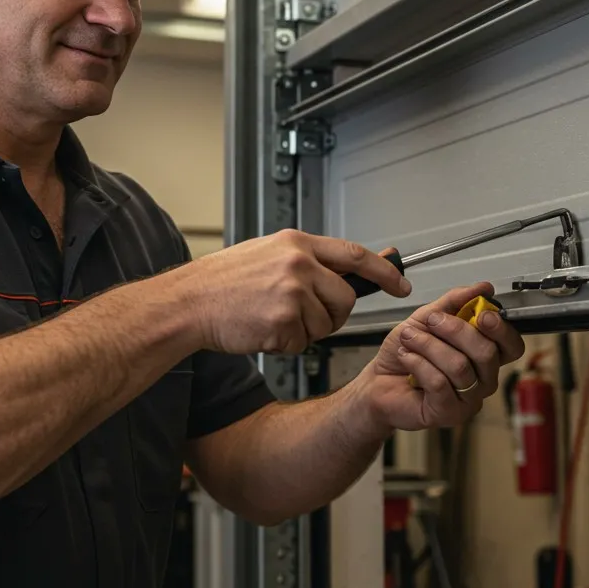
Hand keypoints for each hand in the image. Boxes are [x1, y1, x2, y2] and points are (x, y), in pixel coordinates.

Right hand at [173, 229, 411, 354]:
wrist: (187, 302)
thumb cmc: (223, 282)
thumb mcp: (268, 254)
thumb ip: (309, 259)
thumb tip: (349, 269)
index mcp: (297, 243)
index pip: (355, 255)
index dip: (384, 272)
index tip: (401, 284)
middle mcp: (298, 263)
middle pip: (346, 298)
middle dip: (334, 314)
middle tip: (306, 317)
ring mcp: (292, 292)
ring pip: (327, 324)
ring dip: (306, 331)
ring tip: (273, 318)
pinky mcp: (283, 321)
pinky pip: (303, 342)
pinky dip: (286, 344)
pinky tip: (263, 330)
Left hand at [351, 283, 525, 431]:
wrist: (378, 380)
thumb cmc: (407, 352)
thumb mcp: (428, 318)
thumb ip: (456, 302)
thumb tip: (483, 288)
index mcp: (485, 357)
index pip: (511, 346)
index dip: (501, 329)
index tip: (482, 313)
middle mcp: (483, 380)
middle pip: (487, 353)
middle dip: (456, 330)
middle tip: (431, 320)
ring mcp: (467, 400)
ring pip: (459, 366)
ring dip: (429, 345)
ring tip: (409, 338)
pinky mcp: (447, 413)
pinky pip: (439, 383)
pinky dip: (418, 363)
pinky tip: (406, 357)